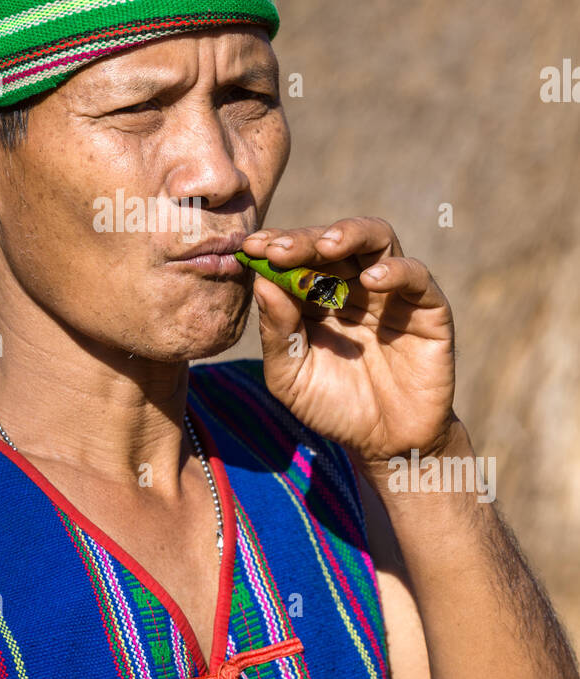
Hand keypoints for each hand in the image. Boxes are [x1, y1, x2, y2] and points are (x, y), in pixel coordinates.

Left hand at [241, 217, 456, 470]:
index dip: (274, 245)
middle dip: (303, 240)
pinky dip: (394, 271)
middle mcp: (354, 284)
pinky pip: (417, 276)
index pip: (297, 256)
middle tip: (278, 249)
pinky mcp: (428, 308)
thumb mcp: (291, 375)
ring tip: (325, 247)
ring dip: (350, 234)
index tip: (249, 247)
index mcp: (317, 295)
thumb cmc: (333, 407)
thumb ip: (277, 332)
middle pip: (334, 240)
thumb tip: (261, 283)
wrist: (385, 445)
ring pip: (378, 239)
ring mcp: (392, 292)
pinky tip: (369, 282)